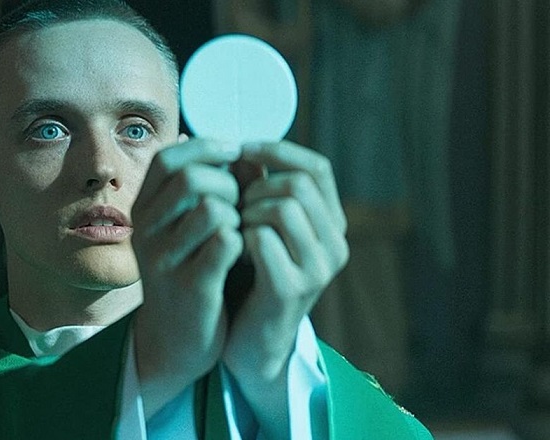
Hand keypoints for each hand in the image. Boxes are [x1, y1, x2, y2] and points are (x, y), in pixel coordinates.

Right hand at [132, 138, 242, 417]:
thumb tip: (241, 150)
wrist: (177, 339)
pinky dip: (244, 242)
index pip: (168, 159)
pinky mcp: (190, 285)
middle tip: (241, 206)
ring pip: (212, 208)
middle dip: (229, 185)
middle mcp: (145, 231)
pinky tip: (243, 254)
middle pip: (192, 179)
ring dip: (238, 215)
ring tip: (240, 232)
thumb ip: (213, 187)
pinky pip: (226, 241)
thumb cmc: (192, 271)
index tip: (235, 153)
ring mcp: (164, 259)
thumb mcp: (191, 226)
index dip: (205, 148)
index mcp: (143, 209)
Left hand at [223, 140, 348, 434]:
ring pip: (284, 207)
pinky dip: (239, 236)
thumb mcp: (257, 225)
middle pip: (299, 184)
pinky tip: (231, 249)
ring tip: (235, 229)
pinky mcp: (293, 290)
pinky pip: (262, 239)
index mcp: (331, 223)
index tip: (242, 150)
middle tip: (235, 207)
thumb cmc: (250, 277)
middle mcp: (334, 244)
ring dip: (248, 211)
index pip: (317, 167)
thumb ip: (255, 189)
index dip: (278, 151)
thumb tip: (242, 149)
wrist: (249, 342)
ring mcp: (318, 269)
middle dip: (257, 187)